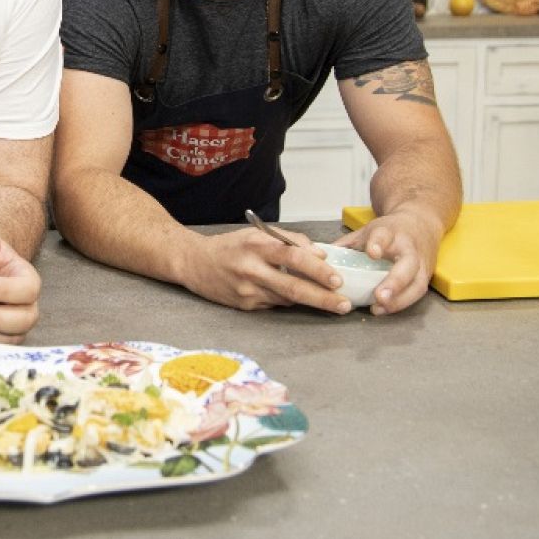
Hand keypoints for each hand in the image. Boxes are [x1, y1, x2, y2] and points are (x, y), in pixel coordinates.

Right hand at [180, 227, 351, 313]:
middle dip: (323, 298)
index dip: (317, 269)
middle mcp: (252, 269)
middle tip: (344, 304)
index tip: (337, 278)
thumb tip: (320, 254)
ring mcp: (247, 290)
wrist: (194, 263)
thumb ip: (289, 240)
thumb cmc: (231, 246)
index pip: (292, 257)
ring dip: (312, 302)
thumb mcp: (257, 233)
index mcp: (257, 245)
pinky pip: (275, 304)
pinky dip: (289, 301)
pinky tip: (295, 297)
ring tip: (333, 304)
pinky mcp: (245, 305)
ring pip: (287, 299)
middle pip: (293, 287)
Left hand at [337, 211, 440, 314]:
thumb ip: (347, 244)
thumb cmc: (390, 230)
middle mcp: (409, 247)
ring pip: (417, 283)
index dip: (378, 243)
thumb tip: (320, 258)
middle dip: (395, 281)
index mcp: (390, 232)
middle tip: (379, 296)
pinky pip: (417, 292)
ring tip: (380, 308)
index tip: (371, 252)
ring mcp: (421, 263)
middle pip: (407, 264)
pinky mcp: (426, 276)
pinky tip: (385, 309)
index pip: (384, 235)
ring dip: (400, 299)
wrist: (421, 222)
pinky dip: (402, 303)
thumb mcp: (368, 230)